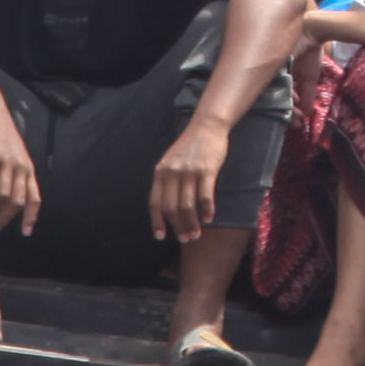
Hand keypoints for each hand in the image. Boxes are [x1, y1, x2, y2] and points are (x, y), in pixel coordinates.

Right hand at [0, 107, 41, 235]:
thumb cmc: (1, 136)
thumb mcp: (15, 156)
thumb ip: (14, 175)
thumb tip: (8, 198)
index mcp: (28, 169)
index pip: (34, 198)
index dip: (31, 217)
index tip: (25, 232)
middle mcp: (21, 167)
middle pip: (17, 201)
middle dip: (6, 218)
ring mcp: (7, 162)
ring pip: (2, 194)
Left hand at [149, 114, 229, 241]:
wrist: (206, 126)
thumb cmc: (189, 146)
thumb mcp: (170, 161)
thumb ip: (167, 181)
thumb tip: (166, 207)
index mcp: (161, 172)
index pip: (155, 203)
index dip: (157, 222)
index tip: (160, 236)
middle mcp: (172, 173)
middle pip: (171, 208)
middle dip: (177, 227)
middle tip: (185, 238)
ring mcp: (189, 172)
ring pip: (187, 206)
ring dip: (191, 224)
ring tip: (196, 234)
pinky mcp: (207, 170)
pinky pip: (205, 196)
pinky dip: (207, 210)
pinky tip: (209, 218)